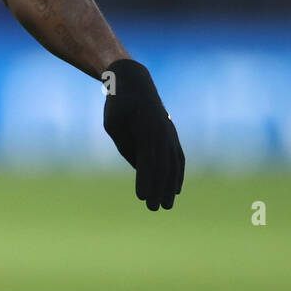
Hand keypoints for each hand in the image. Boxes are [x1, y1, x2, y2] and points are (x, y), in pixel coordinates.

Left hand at [103, 59, 184, 209]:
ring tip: (166, 205)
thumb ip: (125, 146)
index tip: (141, 198)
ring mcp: (170, 132)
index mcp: (147, 128)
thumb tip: (139, 167)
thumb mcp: (113, 124)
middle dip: (159, 188)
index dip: (146, 180)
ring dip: (171, 186)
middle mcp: (164, 131)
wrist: (134, 82)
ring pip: (174, 163)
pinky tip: (175, 189)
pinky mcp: (171, 134)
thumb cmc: (118, 105)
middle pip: (164, 165)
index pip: (149, 160)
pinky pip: (178, 158)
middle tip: (153, 208)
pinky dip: (178, 174)